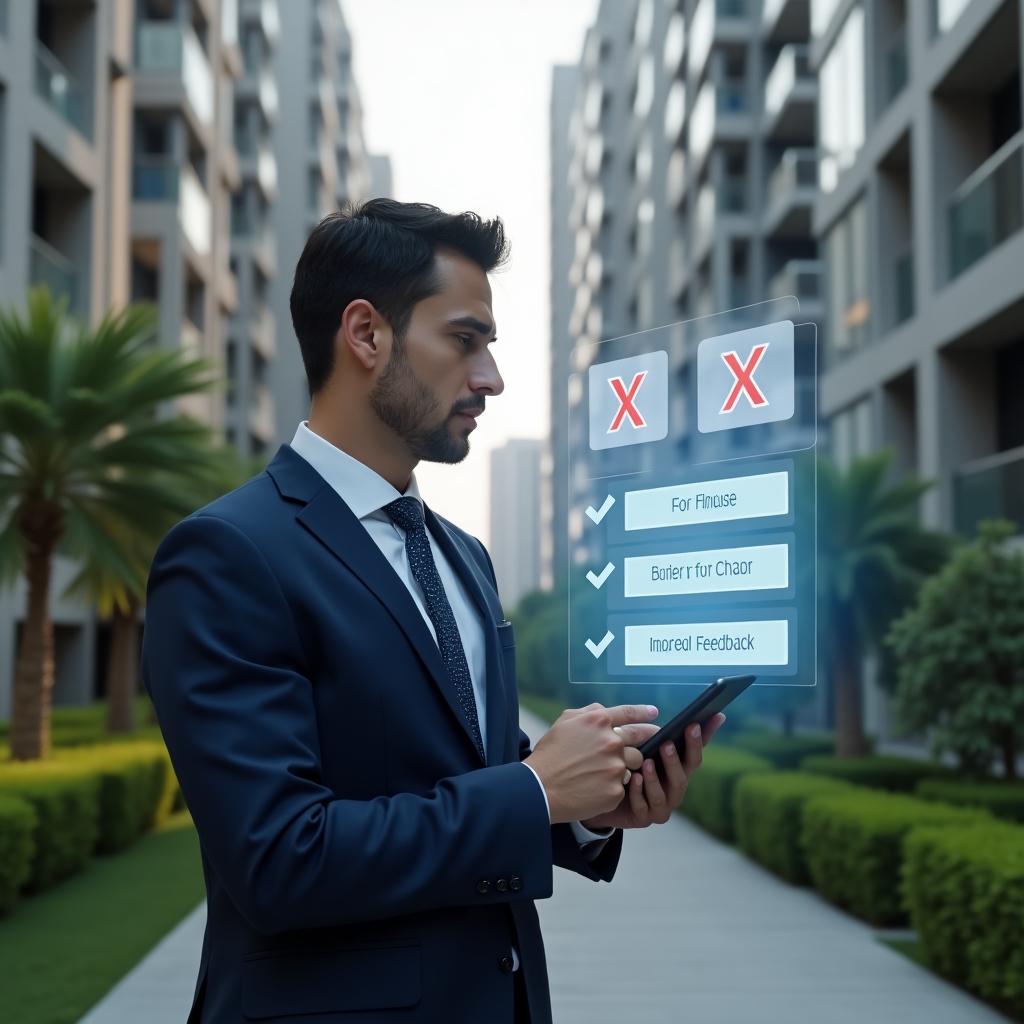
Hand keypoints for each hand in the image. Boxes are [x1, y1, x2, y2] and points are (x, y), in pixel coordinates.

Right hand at [524, 704, 658, 822]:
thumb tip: (606, 711)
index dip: (644, 712)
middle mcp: (611, 741)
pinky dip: (613, 786)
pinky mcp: (615, 790)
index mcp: (598, 721)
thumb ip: (589, 713)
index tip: (655, 713)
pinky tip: (596, 788)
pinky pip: (624, 786)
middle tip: (651, 742)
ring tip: (605, 772)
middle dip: (647, 739)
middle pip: (639, 740)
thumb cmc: (550, 753)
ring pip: (634, 764)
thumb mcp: (565, 722)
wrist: (540, 788)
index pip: (629, 713)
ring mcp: (615, 767)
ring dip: (625, 766)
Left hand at [580, 713, 725, 830]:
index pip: (694, 756)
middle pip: (682, 777)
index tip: (694, 724)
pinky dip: (638, 793)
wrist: (603, 793)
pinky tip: (632, 780)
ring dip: (655, 778)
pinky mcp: (643, 818)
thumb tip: (662, 711)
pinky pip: (643, 807)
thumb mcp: (642, 747)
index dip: (697, 741)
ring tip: (646, 762)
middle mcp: (674, 790)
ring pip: (663, 795)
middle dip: (675, 760)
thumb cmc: (629, 766)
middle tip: (667, 744)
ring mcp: (660, 806)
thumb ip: (655, 734)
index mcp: (678, 770)